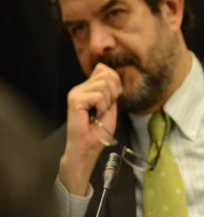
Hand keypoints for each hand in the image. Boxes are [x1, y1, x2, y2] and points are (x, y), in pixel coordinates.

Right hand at [59, 64, 122, 195]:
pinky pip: (99, 96)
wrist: (88, 147)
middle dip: (113, 93)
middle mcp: (79, 88)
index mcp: (87, 88)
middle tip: (105, 109)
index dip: (115, 82)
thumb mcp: (110, 107)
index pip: (103, 69)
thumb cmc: (99, 132)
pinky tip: (95, 116)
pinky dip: (103, 107)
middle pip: (106, 75)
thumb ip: (111, 92)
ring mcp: (76, 93)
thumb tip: (113, 76)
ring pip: (104, 84)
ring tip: (99, 113)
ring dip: (108, 102)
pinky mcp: (75, 100)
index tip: (113, 99)